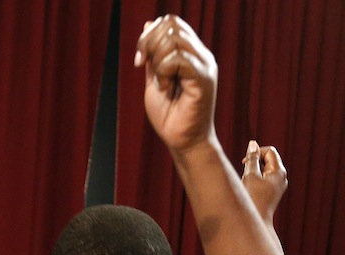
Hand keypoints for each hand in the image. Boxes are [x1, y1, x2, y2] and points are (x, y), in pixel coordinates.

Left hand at [134, 15, 217, 151]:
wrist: (181, 142)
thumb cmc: (169, 115)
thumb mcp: (154, 78)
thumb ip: (153, 54)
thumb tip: (148, 24)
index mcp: (190, 53)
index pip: (171, 22)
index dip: (149, 34)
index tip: (139, 59)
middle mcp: (200, 55)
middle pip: (172, 24)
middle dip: (149, 43)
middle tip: (143, 66)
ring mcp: (204, 65)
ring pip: (174, 38)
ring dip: (158, 60)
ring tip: (161, 83)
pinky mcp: (204, 78)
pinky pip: (178, 58)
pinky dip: (164, 72)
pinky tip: (166, 89)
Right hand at [242, 140, 287, 250]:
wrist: (256, 222)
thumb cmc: (252, 199)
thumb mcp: (250, 175)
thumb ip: (251, 158)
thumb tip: (252, 144)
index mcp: (279, 172)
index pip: (269, 151)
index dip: (256, 152)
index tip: (244, 162)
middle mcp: (282, 178)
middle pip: (268, 159)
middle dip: (255, 162)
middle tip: (244, 173)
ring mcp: (279, 185)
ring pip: (265, 169)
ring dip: (254, 171)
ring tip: (247, 183)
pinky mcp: (273, 192)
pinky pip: (265, 178)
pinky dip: (256, 179)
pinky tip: (250, 189)